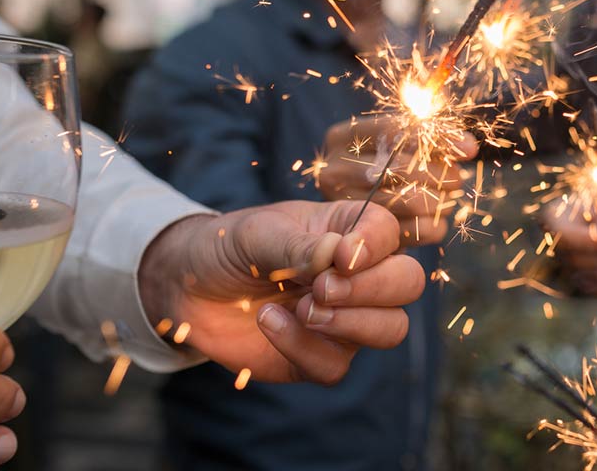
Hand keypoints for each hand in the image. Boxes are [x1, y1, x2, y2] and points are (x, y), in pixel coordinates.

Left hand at [139, 199, 423, 383]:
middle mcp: (359, 274)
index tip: (342, 256)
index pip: (390, 232)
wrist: (188, 288)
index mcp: (349, 230)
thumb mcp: (258, 234)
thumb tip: (339, 255)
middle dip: (372, 288)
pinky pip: (336, 365)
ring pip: (391, 329)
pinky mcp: (320, 356)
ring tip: (304, 308)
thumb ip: (299, 245)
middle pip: (408, 282)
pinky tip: (269, 321)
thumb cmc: (230, 247)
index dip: (376, 246)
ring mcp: (345, 318)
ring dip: (351, 323)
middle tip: (321, 288)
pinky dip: (302, 347)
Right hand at [319, 116, 477, 245]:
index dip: (438, 138)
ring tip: (447, 197)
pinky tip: (436, 219)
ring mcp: (344, 207)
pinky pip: (412, 232)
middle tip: (457, 179)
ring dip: (441, 199)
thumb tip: (468, 147)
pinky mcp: (362, 238)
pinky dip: (435, 225)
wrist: (352, 215)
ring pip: (408, 200)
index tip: (470, 149)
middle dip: (441, 173)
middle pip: (401, 168)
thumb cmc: (386, 167)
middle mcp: (335, 171)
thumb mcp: (397, 143)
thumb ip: (430, 135)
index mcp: (341, 137)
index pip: (395, 131)